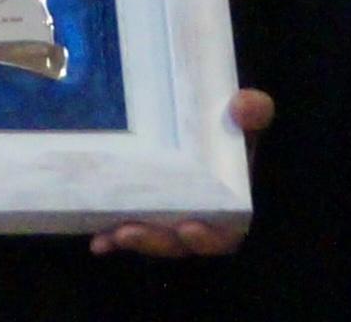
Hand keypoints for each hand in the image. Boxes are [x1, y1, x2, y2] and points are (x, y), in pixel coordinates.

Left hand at [89, 89, 272, 257]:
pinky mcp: (141, 210)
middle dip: (156, 241)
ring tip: (111, 233)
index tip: (189, 228)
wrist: (199, 115)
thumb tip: (243, 106)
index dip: (208, 238)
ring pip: (151, 239)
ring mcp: (167, 216)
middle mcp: (198, 217)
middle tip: (130, 232)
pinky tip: (97, 239)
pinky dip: (111, 236)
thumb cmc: (227, 123)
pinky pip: (125, 229)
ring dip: (130, 239)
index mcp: (228, 204)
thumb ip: (253, 110)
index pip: (223, 233)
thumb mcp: (244, 115)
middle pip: (179, 243)